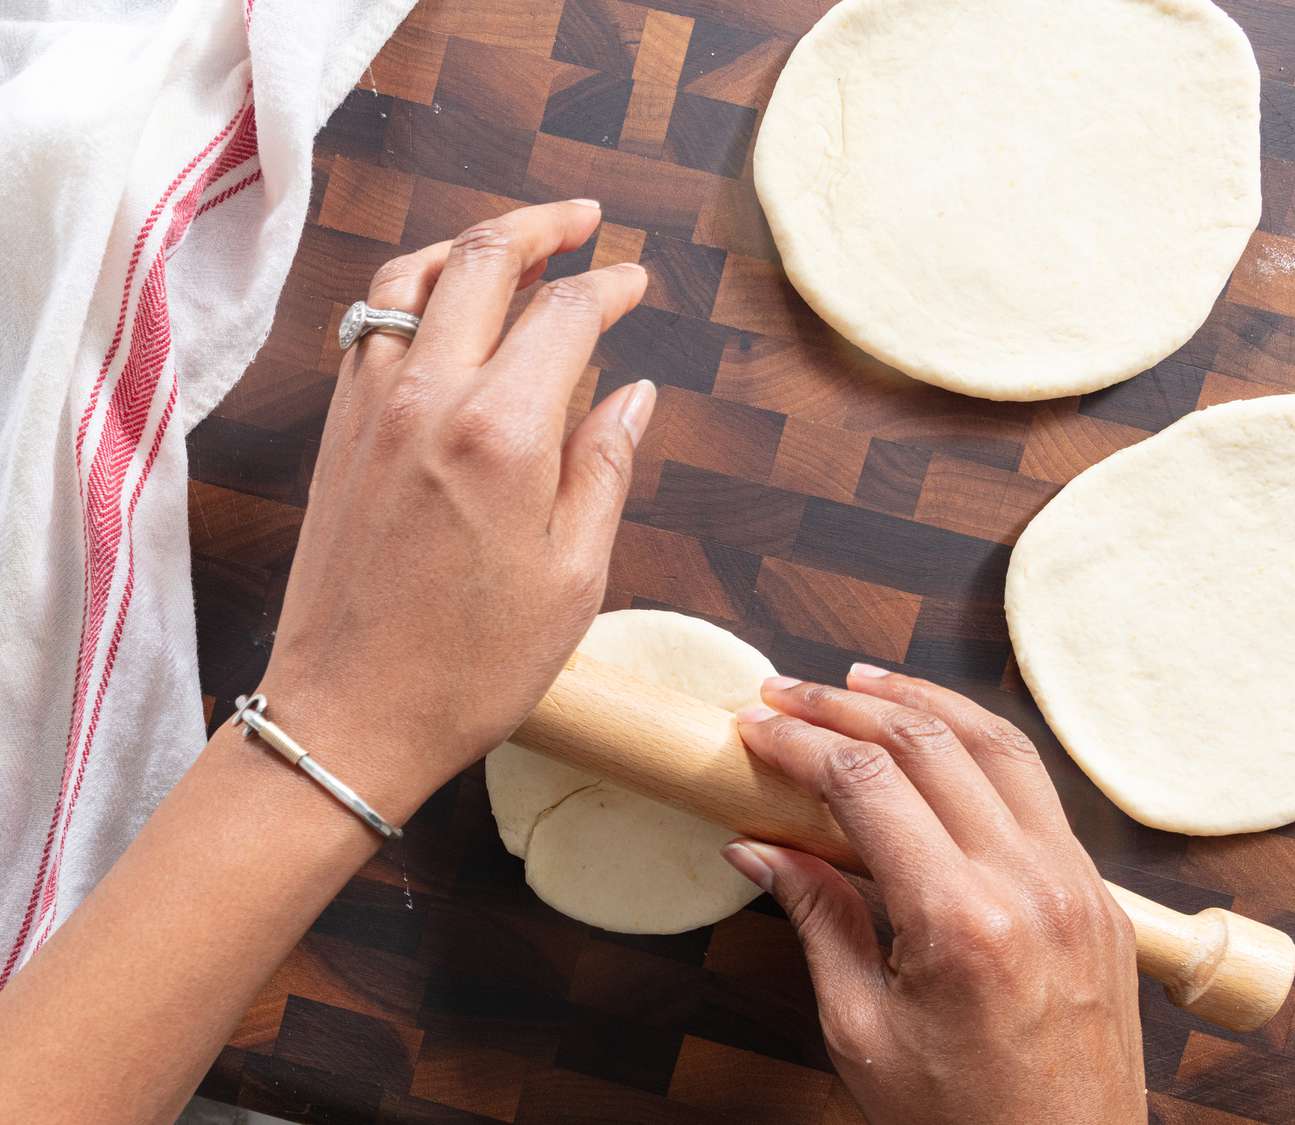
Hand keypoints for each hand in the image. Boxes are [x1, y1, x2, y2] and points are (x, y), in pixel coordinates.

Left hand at [259, 200, 654, 821]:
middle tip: (585, 222)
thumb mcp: (574, 577)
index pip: (565, 315)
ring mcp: (370, 407)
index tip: (638, 283)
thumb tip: (634, 393)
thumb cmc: (472, 664)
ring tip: (515, 245)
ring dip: (469, 245)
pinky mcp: (338, 430)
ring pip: (413, 277)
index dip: (610, 287)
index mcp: (502, 433)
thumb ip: (604, 468)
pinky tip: (446, 308)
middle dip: (542, 227)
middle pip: (482, 262)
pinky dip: (415, 289)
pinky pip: (372, 323)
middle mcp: (428, 398)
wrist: (349, 715)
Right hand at [725, 667, 1145, 1123]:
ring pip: (998, 745)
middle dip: (847, 704)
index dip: (800, 742)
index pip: (866, 782)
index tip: (755, 727)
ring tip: (862, 681)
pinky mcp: (1100, 897)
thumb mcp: (861, 1031)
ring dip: (923, 700)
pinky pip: (1038, 791)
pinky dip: (981, 748)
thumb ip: (816, 918)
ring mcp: (1078, 884)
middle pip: (930, 741)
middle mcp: (1031, 883)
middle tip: (789, 692)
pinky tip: (940, 742)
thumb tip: (757, 848)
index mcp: (962, 920)